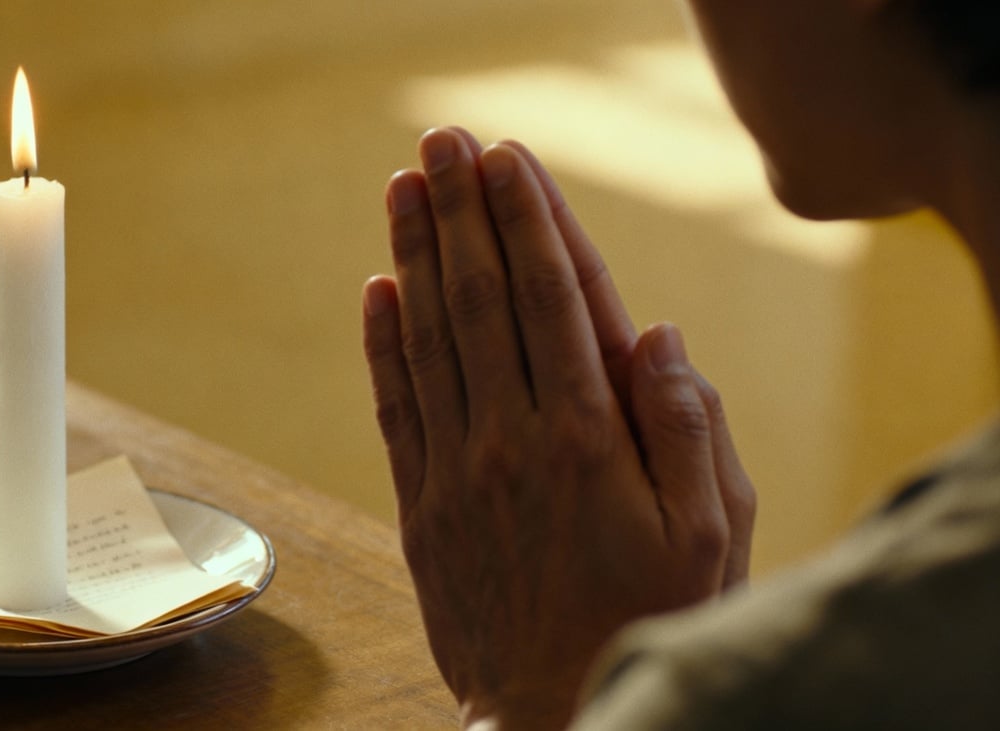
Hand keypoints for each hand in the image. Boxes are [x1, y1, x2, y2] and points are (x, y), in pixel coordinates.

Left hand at [362, 128, 754, 728]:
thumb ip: (690, 427)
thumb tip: (657, 335)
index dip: (529, 221)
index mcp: (590, 436)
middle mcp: (515, 438)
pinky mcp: (421, 503)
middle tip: (446, 142)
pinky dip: (385, 344)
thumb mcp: (711, 533)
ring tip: (403, 186)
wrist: (550, 712)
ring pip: (431, 338)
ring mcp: (458, 469)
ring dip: (415, 255)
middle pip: (483, 299)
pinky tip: (378, 289)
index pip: (555, 300)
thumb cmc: (646, 619)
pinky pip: (396, 407)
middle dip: (463, 211)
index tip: (510, 160)